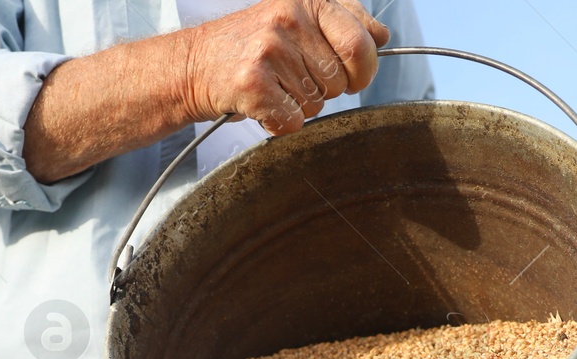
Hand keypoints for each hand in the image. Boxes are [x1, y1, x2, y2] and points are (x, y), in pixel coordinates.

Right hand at [183, 0, 390, 135]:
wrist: (195, 64)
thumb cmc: (252, 45)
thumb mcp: (299, 18)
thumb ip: (344, 23)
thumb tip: (381, 36)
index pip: (362, 43)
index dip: (363, 68)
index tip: (351, 72)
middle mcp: (290, 18)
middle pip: (341, 81)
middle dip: (328, 90)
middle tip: (301, 79)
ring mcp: (270, 50)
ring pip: (318, 104)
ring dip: (299, 105)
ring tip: (274, 86)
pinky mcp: (253, 83)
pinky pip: (293, 121)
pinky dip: (279, 122)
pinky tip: (263, 102)